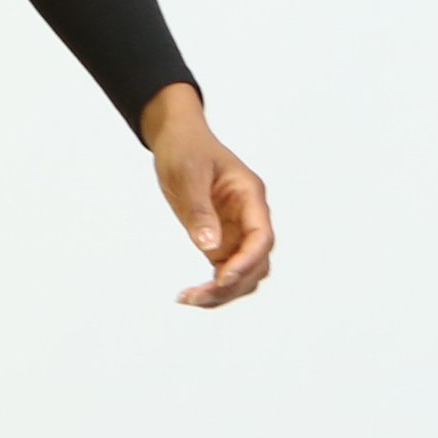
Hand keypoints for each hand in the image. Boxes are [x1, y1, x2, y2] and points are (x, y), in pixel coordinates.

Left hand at [140, 85, 272, 306]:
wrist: (176, 139)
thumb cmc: (185, 148)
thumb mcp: (188, 174)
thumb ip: (200, 210)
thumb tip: (210, 246)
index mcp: (250, 196)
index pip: (261, 236)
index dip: (247, 260)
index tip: (223, 277)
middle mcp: (249, 217)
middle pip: (256, 262)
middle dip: (232, 283)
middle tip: (197, 296)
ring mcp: (236, 231)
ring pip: (244, 273)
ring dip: (223, 291)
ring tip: (189, 299)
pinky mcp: (221, 240)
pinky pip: (225, 271)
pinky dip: (212, 287)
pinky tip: (190, 295)